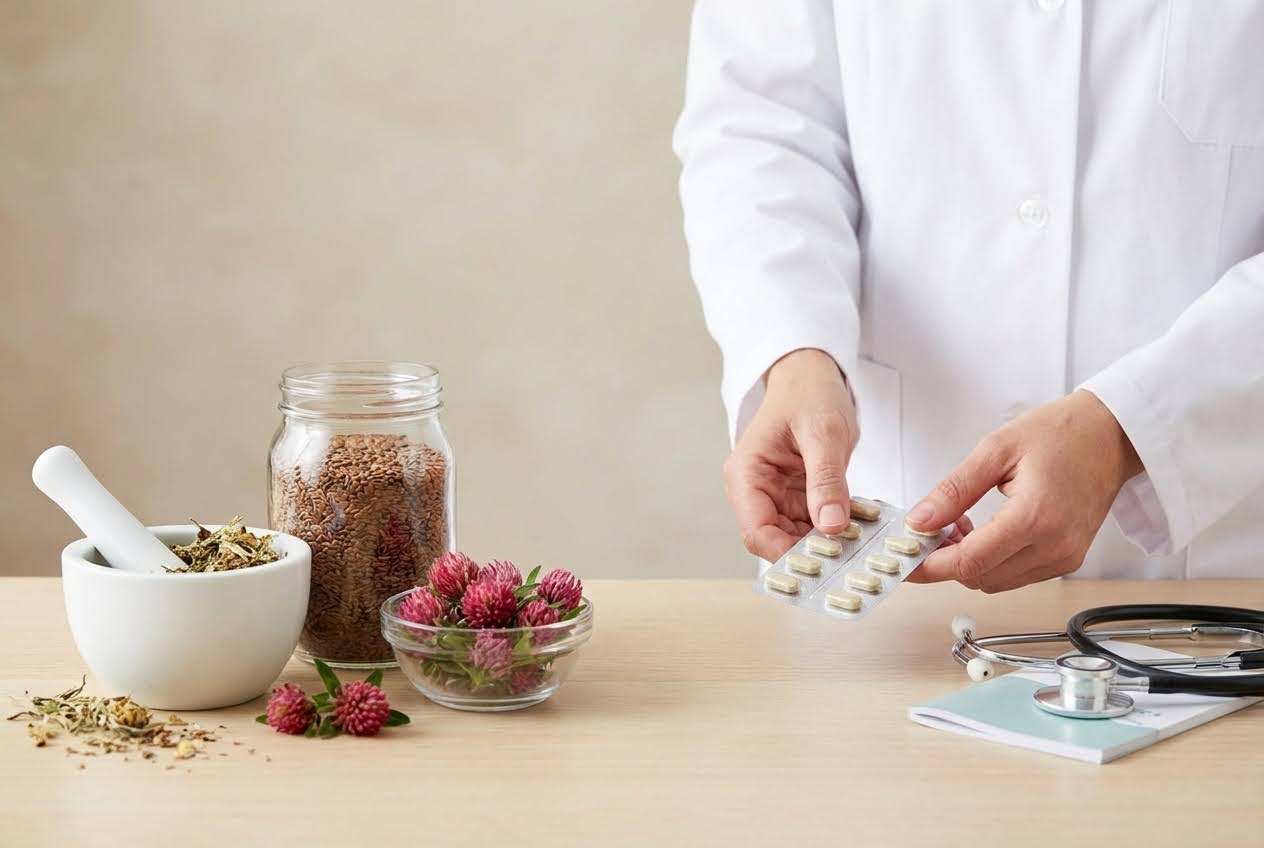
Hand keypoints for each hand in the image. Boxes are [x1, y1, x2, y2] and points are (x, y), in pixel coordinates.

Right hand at [723, 349, 857, 560]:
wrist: (812, 376)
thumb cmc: (808, 394)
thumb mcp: (822, 432)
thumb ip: (826, 479)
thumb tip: (831, 527)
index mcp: (746, 474)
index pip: (756, 531)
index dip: (785, 554)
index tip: (824, 565)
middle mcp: (755, 491)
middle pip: (775, 541)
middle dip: (810, 555)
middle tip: (850, 564)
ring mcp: (776, 496)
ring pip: (796, 538)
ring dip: (826, 546)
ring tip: (861, 549)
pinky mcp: (797, 497)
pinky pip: (813, 525)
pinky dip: (835, 531)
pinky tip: (861, 532)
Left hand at [905, 390, 1142, 592]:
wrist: (1113, 434)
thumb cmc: (1062, 433)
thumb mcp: (996, 450)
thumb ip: (953, 490)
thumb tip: (919, 521)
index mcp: (1035, 518)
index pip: (969, 562)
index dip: (929, 567)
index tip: (904, 560)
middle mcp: (1054, 547)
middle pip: (980, 578)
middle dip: (946, 560)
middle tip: (931, 527)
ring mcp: (1065, 557)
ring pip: (996, 582)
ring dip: (969, 562)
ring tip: (959, 523)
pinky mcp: (1069, 559)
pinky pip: (1017, 575)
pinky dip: (992, 561)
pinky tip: (984, 531)